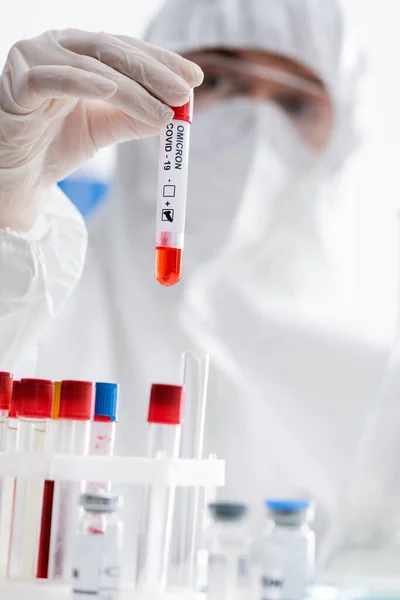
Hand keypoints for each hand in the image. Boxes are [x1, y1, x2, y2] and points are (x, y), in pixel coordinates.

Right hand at [0, 29, 202, 227]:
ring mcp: (33, 61)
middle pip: (112, 50)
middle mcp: (56, 46)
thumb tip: (174, 112)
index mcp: (79, 51)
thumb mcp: (104, 129)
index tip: (194, 77)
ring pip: (90, 66)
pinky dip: (82, 82)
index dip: (161, 61)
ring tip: (161, 111)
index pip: (126, 48)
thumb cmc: (57, 145)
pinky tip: (110, 90)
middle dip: (153, 72)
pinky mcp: (16, 85)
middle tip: (183, 93)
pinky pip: (51, 79)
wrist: (19, 176)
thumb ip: (134, 117)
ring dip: (131, 88)